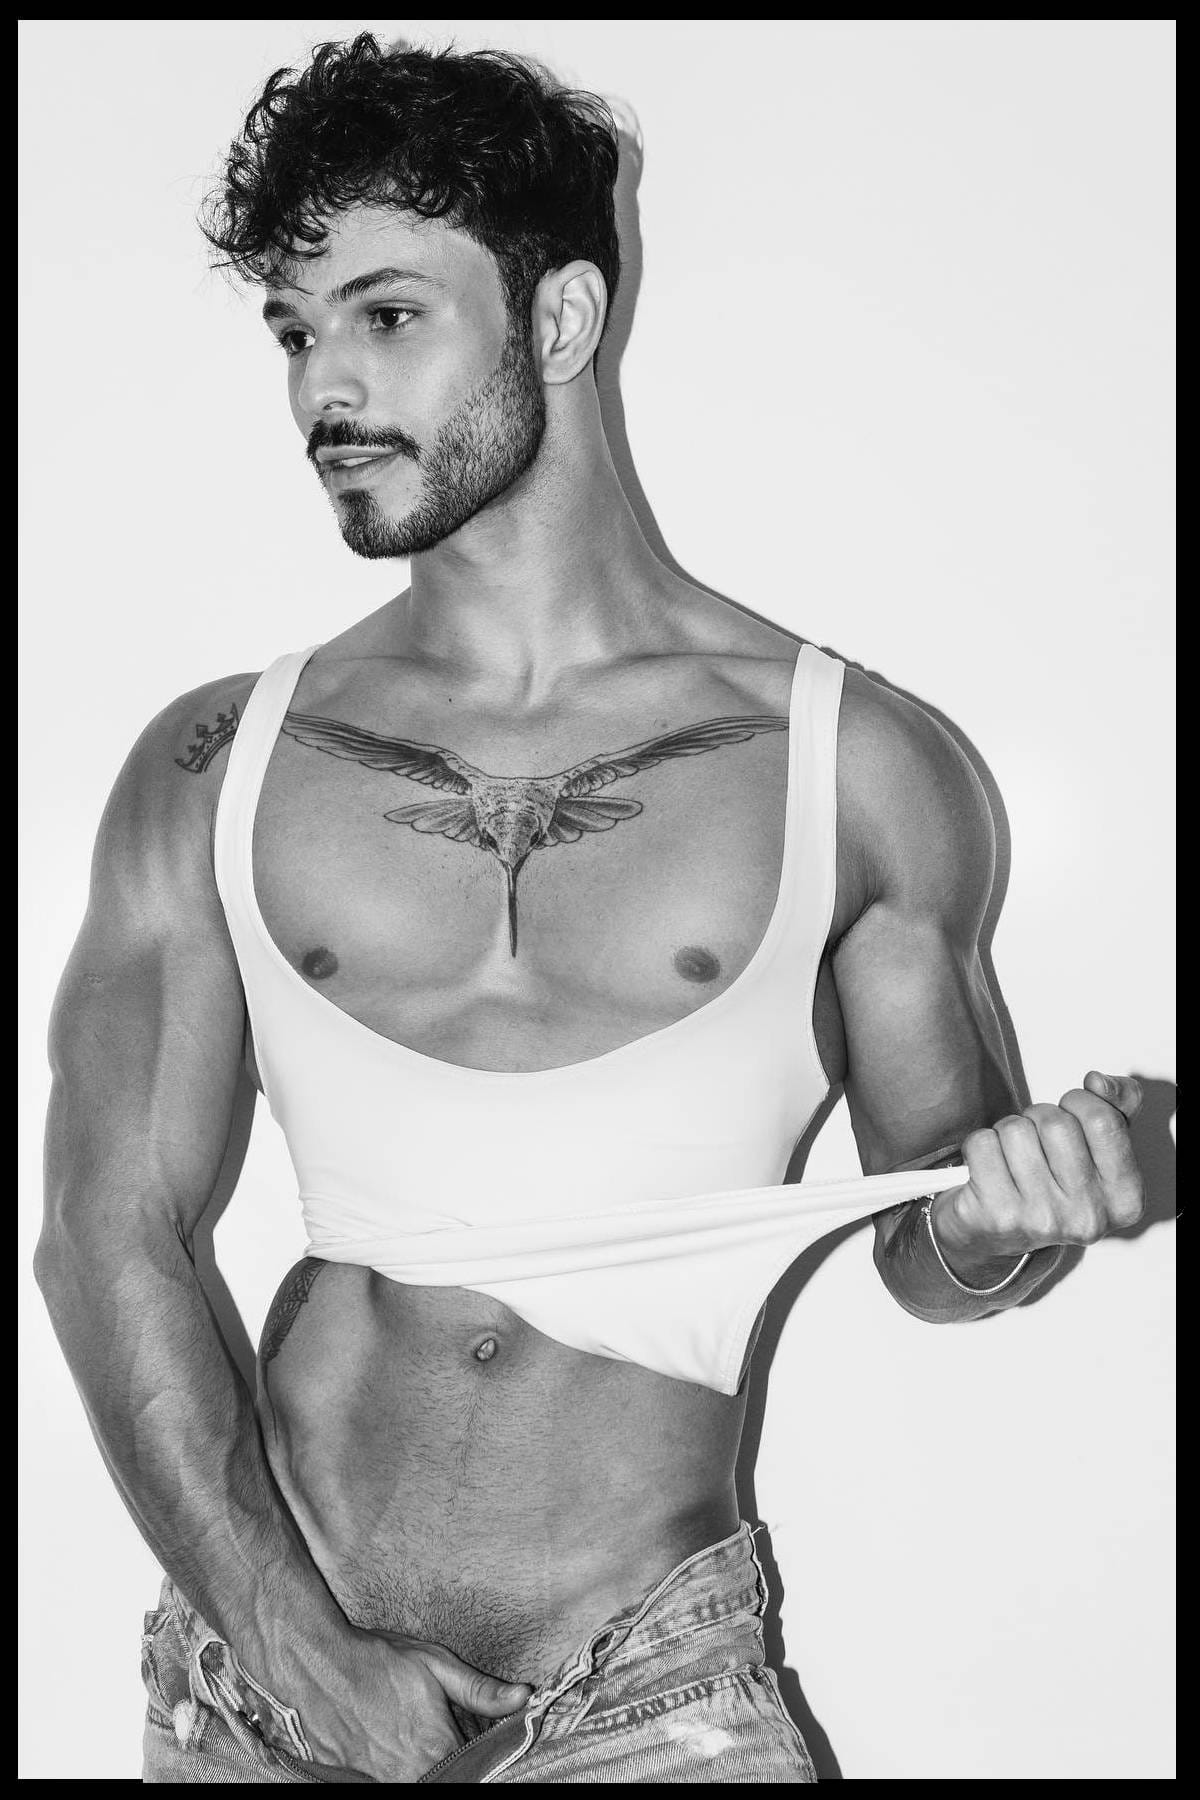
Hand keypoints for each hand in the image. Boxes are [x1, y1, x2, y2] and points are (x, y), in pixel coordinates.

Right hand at [309, 1627, 532, 1781]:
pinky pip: (382, 1777)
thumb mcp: (436, 1664)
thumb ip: (481, 1690)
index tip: (463, 1731)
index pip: (472, 1767)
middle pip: (443, 1774)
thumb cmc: (376, 1659)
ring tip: (401, 1725)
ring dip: (415, 1757)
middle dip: (443, 1754)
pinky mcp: (352, 1778)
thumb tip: (524, 1698)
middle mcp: (410, 1774)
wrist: (315, 1664)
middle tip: (424, 1724)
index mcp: (436, 1748)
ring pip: (414, 1776)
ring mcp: (378, 1780)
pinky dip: (388, 1760)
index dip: (472, 1750)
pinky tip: (381, 1731)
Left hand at [933, 1072, 1145, 1269]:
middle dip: (1038, 1118)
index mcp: (1125, 1198)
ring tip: (1012, 1159)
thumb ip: (1116, 1107)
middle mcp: (1088, 1216)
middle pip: (1055, 1122)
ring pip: (1016, 1129)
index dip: (1078, 1103)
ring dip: (1007, 1132)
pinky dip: (979, 1146)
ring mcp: (1042, 1219)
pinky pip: (982, 1144)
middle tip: (1036, 1144)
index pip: (1103, 1120)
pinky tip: (988, 1171)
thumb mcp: (1097, 1147)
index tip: (1071, 1116)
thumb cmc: (1050, 1184)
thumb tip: (1100, 1082)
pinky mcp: (998, 1215)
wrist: (995, 1235)